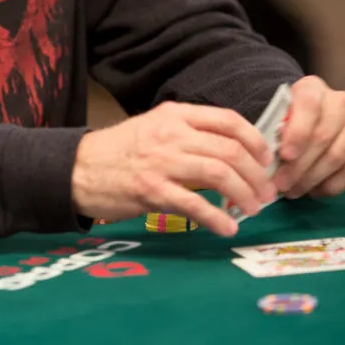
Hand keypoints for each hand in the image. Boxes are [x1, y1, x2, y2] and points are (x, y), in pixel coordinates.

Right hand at [72, 101, 276, 236]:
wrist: (78, 168)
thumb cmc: (120, 151)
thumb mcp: (155, 127)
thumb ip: (189, 132)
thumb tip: (233, 151)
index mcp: (175, 115)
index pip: (228, 120)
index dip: (256, 140)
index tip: (267, 160)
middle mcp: (171, 134)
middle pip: (230, 150)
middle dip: (257, 175)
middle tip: (266, 193)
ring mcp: (161, 162)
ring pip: (219, 174)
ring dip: (244, 196)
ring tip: (252, 210)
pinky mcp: (151, 191)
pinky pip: (194, 204)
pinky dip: (217, 219)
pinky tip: (227, 229)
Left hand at [274, 76, 344, 198]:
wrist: (311, 117)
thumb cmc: (288, 119)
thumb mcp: (276, 117)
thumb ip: (273, 132)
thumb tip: (267, 160)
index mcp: (313, 88)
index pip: (309, 107)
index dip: (297, 133)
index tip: (285, 156)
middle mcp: (340, 102)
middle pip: (322, 136)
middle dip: (299, 166)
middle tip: (281, 184)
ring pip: (337, 156)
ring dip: (312, 179)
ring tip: (293, 191)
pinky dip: (333, 185)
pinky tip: (314, 191)